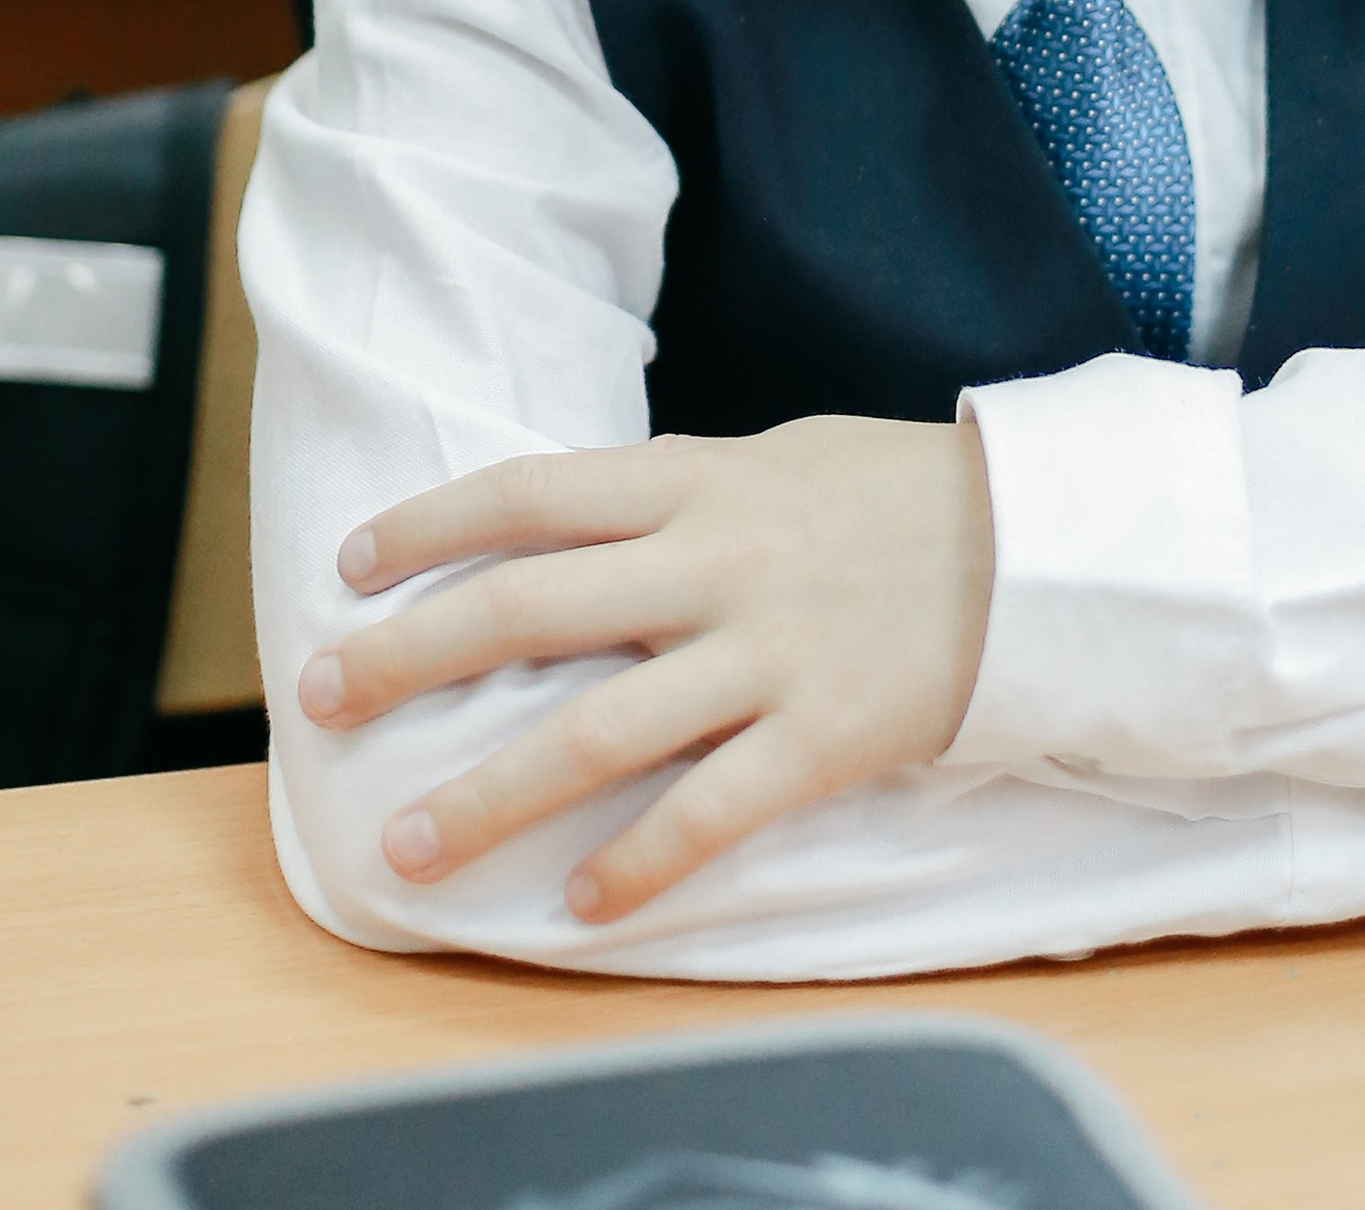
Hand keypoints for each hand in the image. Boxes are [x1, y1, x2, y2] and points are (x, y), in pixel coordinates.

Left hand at [297, 417, 996, 921]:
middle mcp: (714, 560)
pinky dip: (638, 862)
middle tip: (322, 698)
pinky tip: (581, 903)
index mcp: (697, 481)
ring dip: (490, 793)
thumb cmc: (901, 498)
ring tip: (410, 844)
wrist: (1043, 544)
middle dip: (410, 654)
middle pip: (528, 604)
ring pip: (597, 727)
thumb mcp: (779, 460)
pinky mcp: (823, 735)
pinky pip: (711, 810)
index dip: (431, 524)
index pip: (533, 493)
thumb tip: (576, 526)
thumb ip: (679, 497)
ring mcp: (766, 652)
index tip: (349, 565)